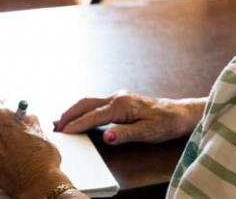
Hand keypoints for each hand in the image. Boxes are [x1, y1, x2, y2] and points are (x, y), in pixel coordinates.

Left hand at [0, 100, 72, 198]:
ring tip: (6, 147)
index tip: (4, 110)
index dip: (1, 106)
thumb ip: (28, 119)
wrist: (37, 183)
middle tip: (8, 131)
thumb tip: (24, 116)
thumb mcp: (39, 130)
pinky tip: (3, 159)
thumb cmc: (41, 157)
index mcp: (0, 117)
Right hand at [53, 91, 206, 144]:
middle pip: (85, 104)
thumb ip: (126, 134)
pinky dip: (83, 110)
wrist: (180, 113)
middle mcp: (117, 97)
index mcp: (122, 105)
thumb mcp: (148, 132)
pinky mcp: (120, 100)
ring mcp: (118, 97)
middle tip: (55, 127)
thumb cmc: (167, 123)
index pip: (93, 116)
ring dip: (73, 111)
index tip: (62, 133)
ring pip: (89, 102)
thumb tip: (107, 137)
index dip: (76, 125)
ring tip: (60, 122)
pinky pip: (96, 104)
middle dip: (68, 114)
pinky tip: (78, 117)